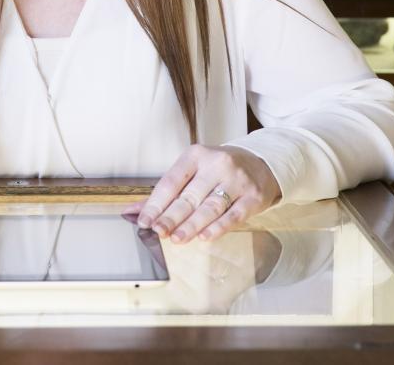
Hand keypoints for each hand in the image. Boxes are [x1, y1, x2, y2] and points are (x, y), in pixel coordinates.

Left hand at [124, 145, 280, 244]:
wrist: (261, 164)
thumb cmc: (219, 170)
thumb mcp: (193, 171)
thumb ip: (165, 193)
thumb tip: (132, 211)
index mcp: (196, 155)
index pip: (172, 181)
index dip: (156, 202)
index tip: (144, 220)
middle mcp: (217, 165)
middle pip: (190, 195)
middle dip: (172, 216)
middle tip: (158, 231)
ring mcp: (237, 180)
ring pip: (210, 206)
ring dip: (192, 224)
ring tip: (177, 238)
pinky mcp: (253, 196)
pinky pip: (233, 215)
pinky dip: (218, 227)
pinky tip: (205, 236)